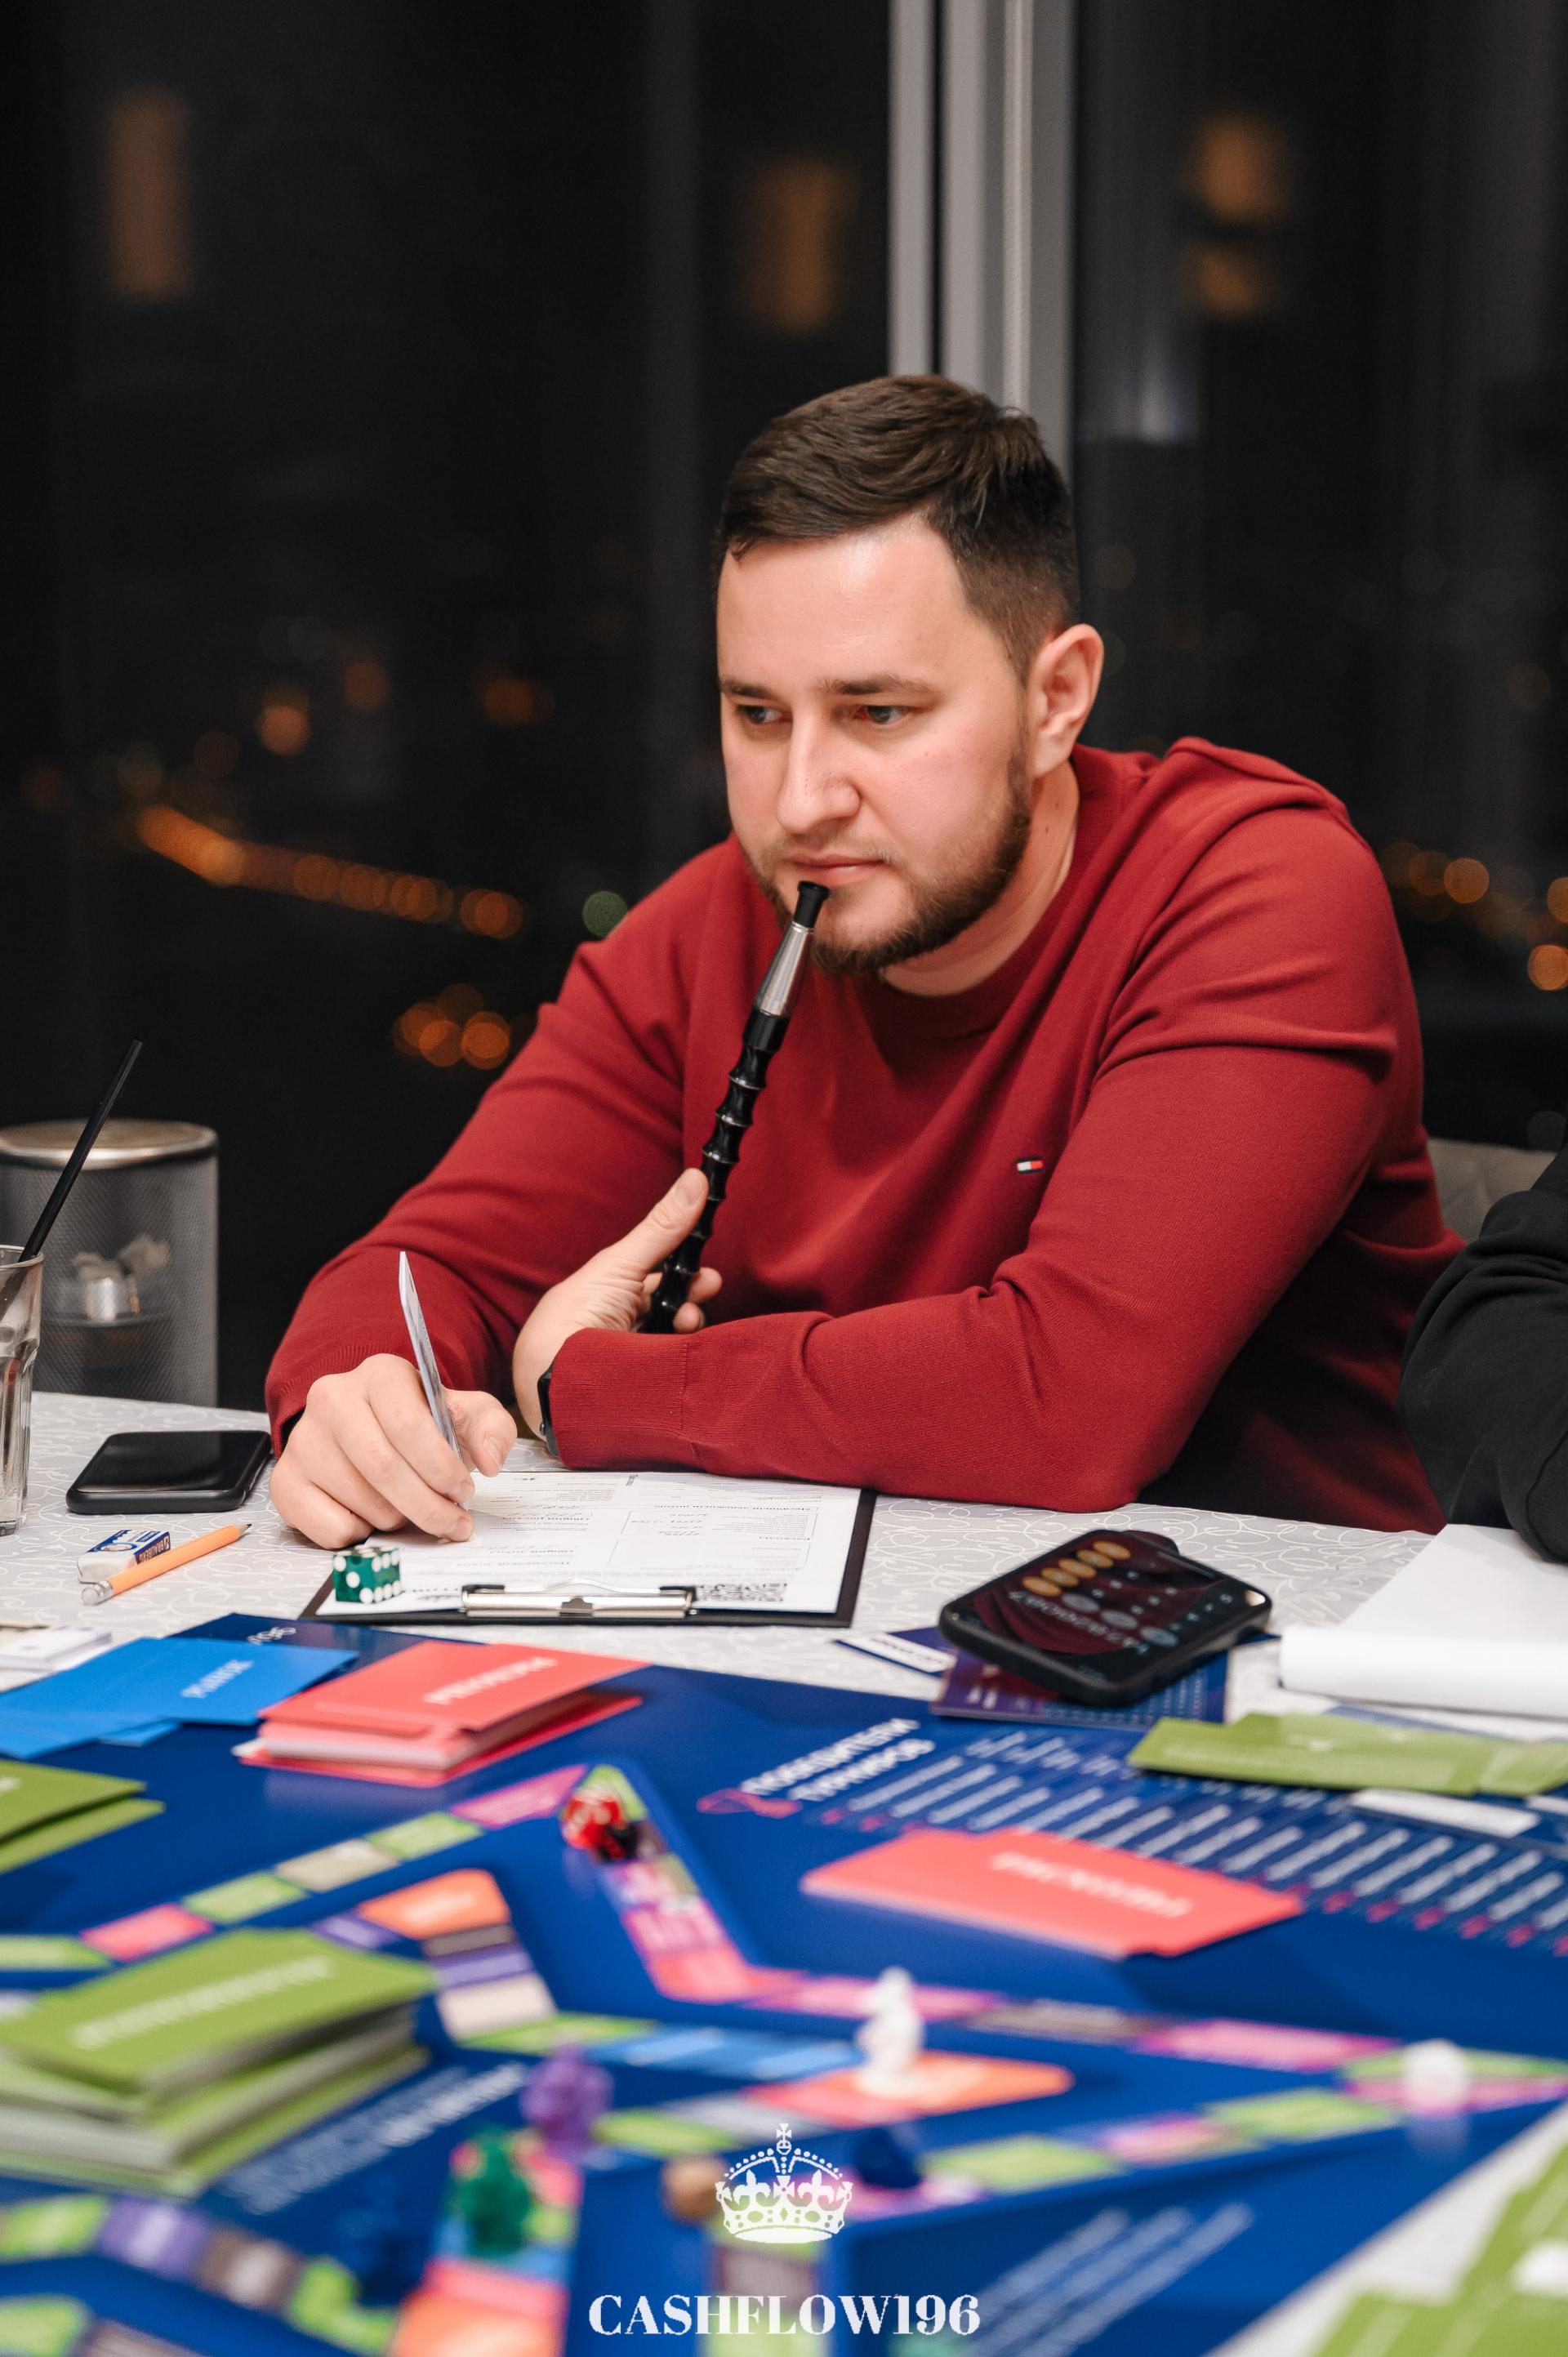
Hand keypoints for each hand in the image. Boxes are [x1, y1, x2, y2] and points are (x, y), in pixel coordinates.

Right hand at [271, 1353, 517, 1549]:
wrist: (372, 1432)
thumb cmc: (420, 1425)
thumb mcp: (466, 1415)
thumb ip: (491, 1429)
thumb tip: (489, 1460)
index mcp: (380, 1374)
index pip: (408, 1424)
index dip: (441, 1467)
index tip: (464, 1491)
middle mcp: (332, 1399)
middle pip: (383, 1467)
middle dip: (428, 1505)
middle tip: (452, 1520)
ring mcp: (303, 1441)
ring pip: (361, 1500)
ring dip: (398, 1518)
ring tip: (410, 1508)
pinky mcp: (286, 1481)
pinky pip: (328, 1527)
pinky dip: (360, 1534)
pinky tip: (372, 1515)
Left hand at [512, 1168, 721, 1434]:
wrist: (556, 1375)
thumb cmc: (575, 1313)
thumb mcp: (622, 1263)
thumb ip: (663, 1227)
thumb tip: (697, 1178)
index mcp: (606, 1294)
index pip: (655, 1283)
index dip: (685, 1278)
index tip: (709, 1276)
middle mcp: (614, 1324)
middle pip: (667, 1310)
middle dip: (692, 1301)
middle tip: (706, 1293)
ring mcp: (623, 1356)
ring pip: (670, 1338)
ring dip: (687, 1327)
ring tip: (688, 1324)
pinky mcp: (633, 1384)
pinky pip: (667, 1366)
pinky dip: (679, 1356)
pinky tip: (683, 1350)